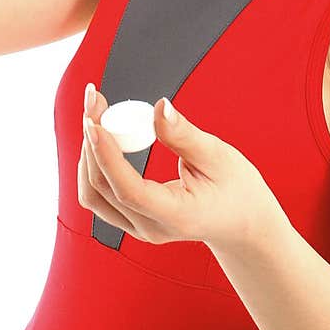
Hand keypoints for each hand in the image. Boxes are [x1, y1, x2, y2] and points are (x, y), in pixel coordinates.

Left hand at [78, 85, 275, 251]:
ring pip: (93, 195)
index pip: (128, 190)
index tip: (94, 121)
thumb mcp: (218, 157)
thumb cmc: (236, 191)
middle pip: (101, 189)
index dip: (105, 155)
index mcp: (176, 215)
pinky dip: (94, 164)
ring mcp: (138, 229)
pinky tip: (101, 137)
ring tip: (95, 114)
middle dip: (91, 141)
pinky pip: (99, 196)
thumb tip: (159, 107)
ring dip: (88, 152)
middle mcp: (150, 228)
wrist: (242, 224)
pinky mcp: (132, 221)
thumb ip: (183, 135)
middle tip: (94, 100)